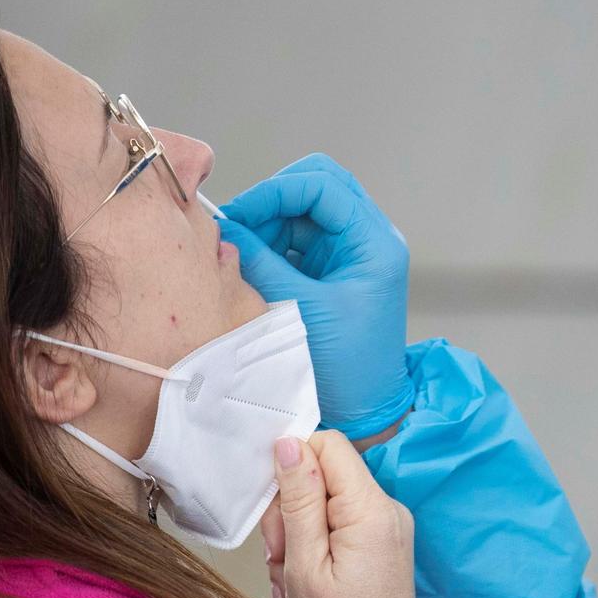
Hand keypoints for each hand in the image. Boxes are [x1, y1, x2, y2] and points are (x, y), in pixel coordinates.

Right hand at [221, 155, 411, 438]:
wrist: (366, 412)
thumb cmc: (347, 369)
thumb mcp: (300, 308)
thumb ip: (261, 260)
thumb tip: (224, 227)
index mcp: (374, 243)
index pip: (322, 185)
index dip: (275, 192)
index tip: (239, 216)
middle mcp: (367, 240)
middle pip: (314, 188)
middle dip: (271, 203)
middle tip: (239, 230)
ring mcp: (349, 254)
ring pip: (301, 213)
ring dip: (267, 226)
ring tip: (240, 254)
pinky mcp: (331, 272)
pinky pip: (296, 240)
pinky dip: (271, 246)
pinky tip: (251, 266)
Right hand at [267, 430, 420, 597]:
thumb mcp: (304, 564)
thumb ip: (297, 500)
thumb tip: (289, 443)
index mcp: (372, 510)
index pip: (328, 445)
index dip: (293, 465)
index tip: (276, 512)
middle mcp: (389, 509)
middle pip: (325, 473)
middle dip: (291, 508)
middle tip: (281, 556)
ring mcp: (389, 527)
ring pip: (327, 499)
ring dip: (298, 532)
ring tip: (292, 576)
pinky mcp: (383, 543)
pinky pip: (340, 522)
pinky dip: (315, 545)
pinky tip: (305, 579)